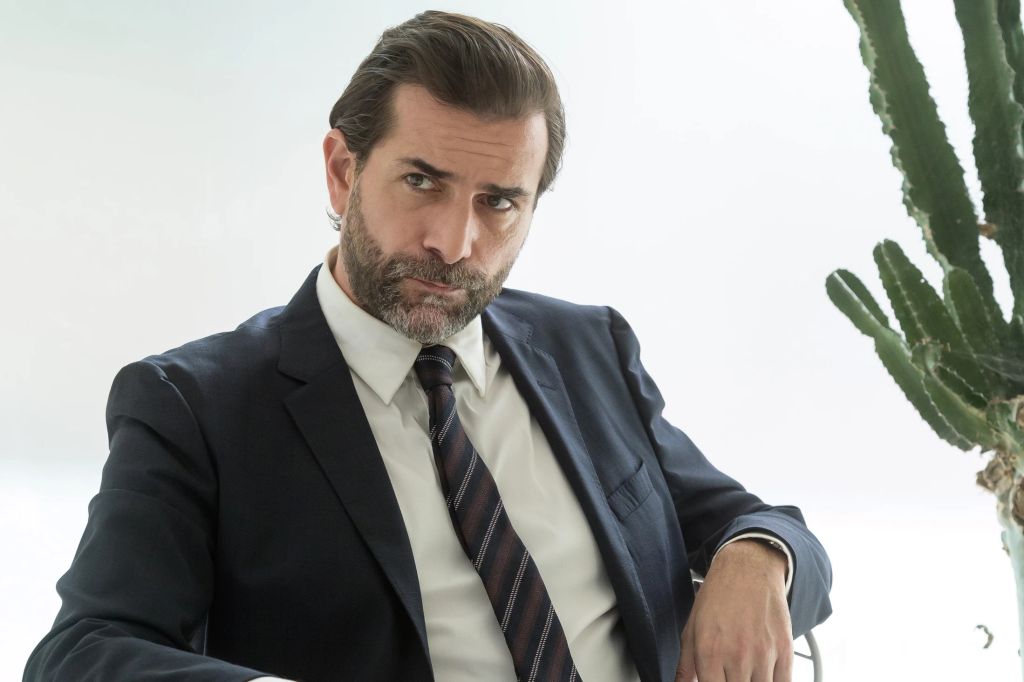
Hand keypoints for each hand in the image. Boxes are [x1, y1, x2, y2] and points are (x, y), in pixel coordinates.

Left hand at [675, 539, 792, 681]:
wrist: (748, 569)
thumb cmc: (719, 596)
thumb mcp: (692, 628)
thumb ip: (686, 665)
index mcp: (709, 652)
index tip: (716, 680)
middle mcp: (737, 656)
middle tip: (730, 674)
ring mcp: (763, 654)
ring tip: (745, 672)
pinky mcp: (785, 649)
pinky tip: (764, 674)